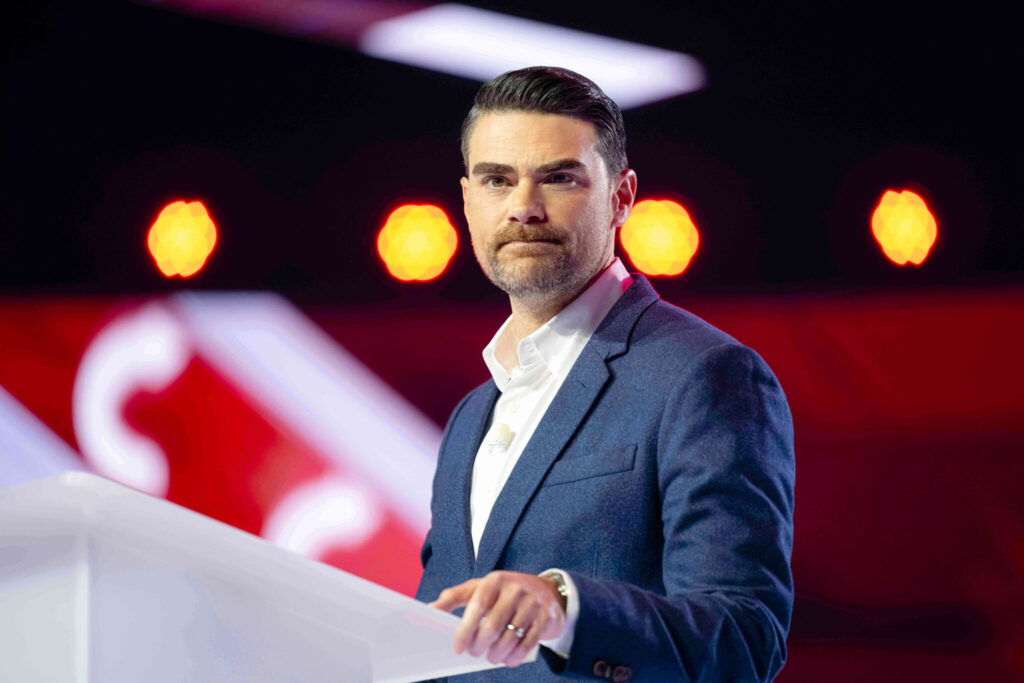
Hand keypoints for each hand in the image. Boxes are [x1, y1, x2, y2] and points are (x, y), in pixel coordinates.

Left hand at [429, 570, 566, 666]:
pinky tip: (507, 660)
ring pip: (511, 637)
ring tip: (491, 657)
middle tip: (474, 653)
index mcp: (495, 580)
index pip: (477, 606)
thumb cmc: (504, 592)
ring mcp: (533, 603)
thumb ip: (455, 596)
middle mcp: (516, 589)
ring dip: (497, 654)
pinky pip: (528, 644)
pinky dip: (515, 657)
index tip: (457, 648)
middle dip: (480, 646)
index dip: (465, 630)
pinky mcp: (546, 618)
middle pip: (493, 625)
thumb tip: (430, 609)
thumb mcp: (481, 588)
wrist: (548, 591)